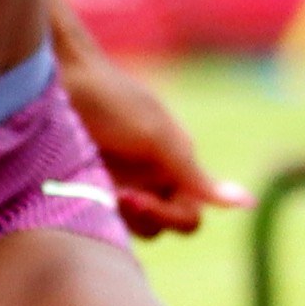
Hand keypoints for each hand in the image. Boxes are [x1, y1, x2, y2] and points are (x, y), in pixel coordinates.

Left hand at [69, 56, 231, 239]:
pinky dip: (95, 213)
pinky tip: (79, 192)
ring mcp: (118, 184)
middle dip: (144, 218)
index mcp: (176, 166)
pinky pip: (101, 218)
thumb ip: (196, 176)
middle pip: (162, 227)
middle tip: (117, 197)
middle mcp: (150, 178)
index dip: (169, 216)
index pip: (189, 217)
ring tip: (96, 189)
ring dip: (118, 218)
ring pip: (131, 228)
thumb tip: (249, 203)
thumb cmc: (111, 101)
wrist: (56, 77)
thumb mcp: (156, 138)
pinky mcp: (86, 186)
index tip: (137, 199)